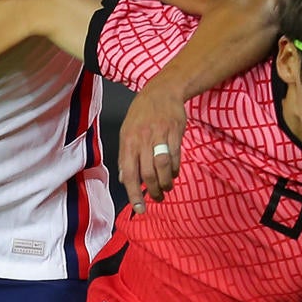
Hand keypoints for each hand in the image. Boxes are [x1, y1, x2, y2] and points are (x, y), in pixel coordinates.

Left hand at [117, 84, 185, 213]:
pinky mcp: (175, 133)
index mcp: (128, 141)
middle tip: (156, 198)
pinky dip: (175, 169)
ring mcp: (159, 135)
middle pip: (147, 173)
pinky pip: (176, 156)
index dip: (134, 194)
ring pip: (162, 167)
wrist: (162, 92)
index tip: (139, 208)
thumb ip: (125, 156)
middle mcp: (142, 139)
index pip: (129, 173)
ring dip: (166, 183)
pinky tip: (173, 173)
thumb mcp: (126, 132)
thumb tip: (125, 179)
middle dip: (153, 191)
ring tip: (166, 188)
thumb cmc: (141, 114)